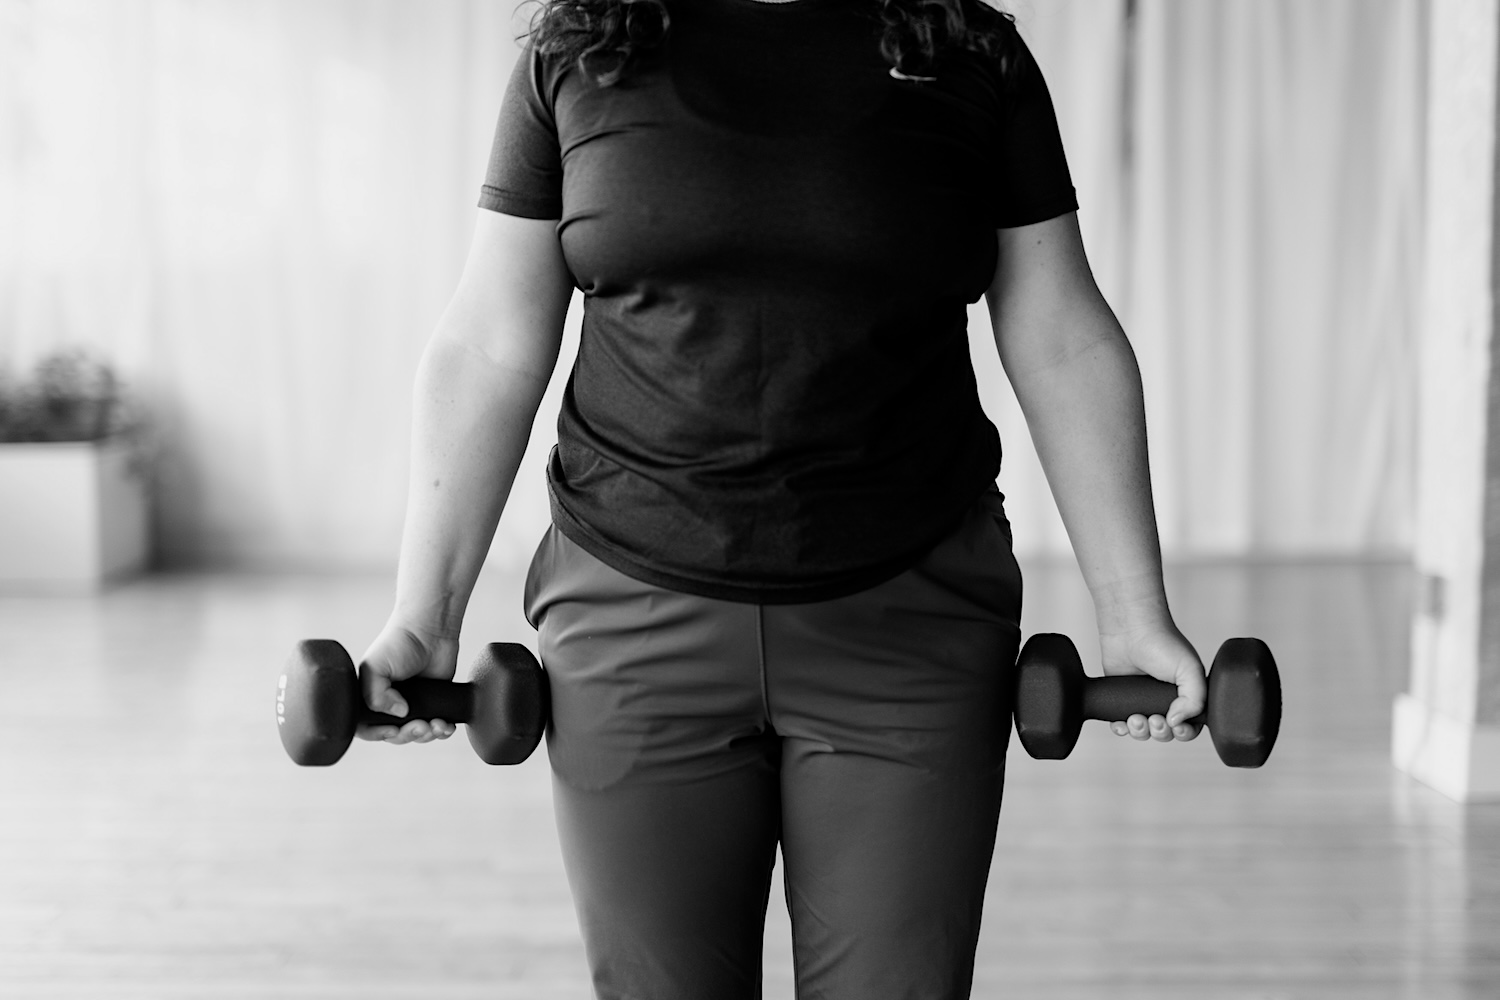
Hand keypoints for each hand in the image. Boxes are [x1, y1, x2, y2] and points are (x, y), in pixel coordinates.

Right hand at [355, 619, 460, 744]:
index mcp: (370, 698)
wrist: (431, 629)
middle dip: (408, 735)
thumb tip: (400, 715)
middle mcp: (390, 703)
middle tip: (420, 725)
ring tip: (435, 723)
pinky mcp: (435, 702)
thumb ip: (375, 696)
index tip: (392, 730)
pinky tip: (445, 725)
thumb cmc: (398, 642)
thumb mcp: (374, 668)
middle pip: (395, 735)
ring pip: (417, 734)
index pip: (367, 728)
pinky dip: (442, 730)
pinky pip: (437, 727)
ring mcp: (413, 704)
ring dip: (426, 735)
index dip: (378, 734)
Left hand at [1099, 621, 1206, 742]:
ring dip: (1141, 732)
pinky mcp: (1122, 698)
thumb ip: (1195, 700)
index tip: (1176, 727)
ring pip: (1144, 731)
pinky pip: (1121, 723)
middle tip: (1154, 719)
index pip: (1191, 727)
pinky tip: (1122, 723)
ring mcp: (1143, 700)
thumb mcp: (1190, 670)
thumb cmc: (1163, 642)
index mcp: (1187, 695)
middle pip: (1166, 733)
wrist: (1130, 629)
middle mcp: (1166, 700)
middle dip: (1160, 732)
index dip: (1184, 732)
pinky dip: (1122, 728)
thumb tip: (1177, 722)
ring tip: (1136, 718)